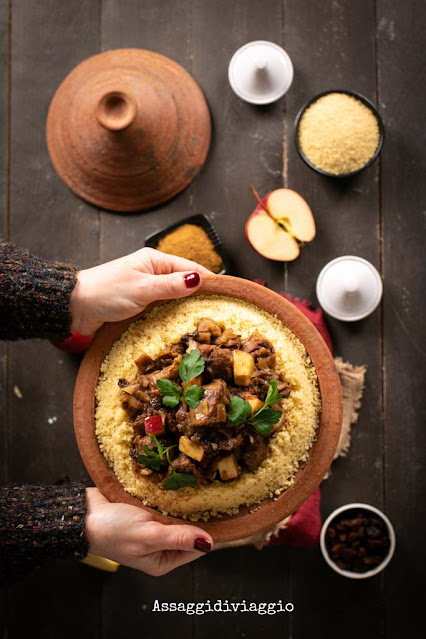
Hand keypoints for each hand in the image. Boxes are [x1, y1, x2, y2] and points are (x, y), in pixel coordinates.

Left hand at [70, 247, 210, 335]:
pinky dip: (171, 315)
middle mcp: (152, 272)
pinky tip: (181, 325)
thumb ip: (171, 285)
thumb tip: (199, 279)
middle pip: (183, 282)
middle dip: (199, 295)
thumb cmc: (106, 293)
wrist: (74, 307)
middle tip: (218, 311)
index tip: (226, 293)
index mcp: (154, 260)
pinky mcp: (139, 304)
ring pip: (174, 297)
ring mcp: (146, 288)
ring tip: (204, 321)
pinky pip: (162, 308)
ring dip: (185, 307)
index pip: (190, 267)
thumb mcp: (142, 289)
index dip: (208, 280)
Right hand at [84, 488, 212, 575]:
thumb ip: (178, 538)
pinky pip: (165, 503)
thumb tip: (209, 544)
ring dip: (182, 502)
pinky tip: (172, 484)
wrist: (83, 513)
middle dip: (195, 514)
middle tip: (206, 493)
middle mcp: (160, 546)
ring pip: (178, 514)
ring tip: (189, 485)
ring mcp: (153, 527)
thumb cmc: (112, 530)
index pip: (196, 548)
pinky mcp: (146, 510)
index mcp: (162, 560)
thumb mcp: (148, 536)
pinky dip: (169, 495)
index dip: (207, 531)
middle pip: (189, 530)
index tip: (218, 510)